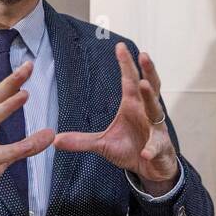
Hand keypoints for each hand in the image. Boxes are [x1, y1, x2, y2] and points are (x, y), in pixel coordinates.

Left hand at [53, 42, 178, 192]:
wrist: (151, 169)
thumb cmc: (132, 149)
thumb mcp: (103, 144)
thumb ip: (82, 140)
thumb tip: (55, 140)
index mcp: (133, 106)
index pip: (130, 80)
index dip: (126, 64)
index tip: (120, 46)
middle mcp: (147, 112)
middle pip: (150, 87)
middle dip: (148, 71)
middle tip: (143, 55)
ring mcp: (156, 129)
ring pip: (155, 109)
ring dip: (151, 97)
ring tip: (144, 85)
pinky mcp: (161, 147)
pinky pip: (156, 146)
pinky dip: (152, 148)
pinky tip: (146, 152)